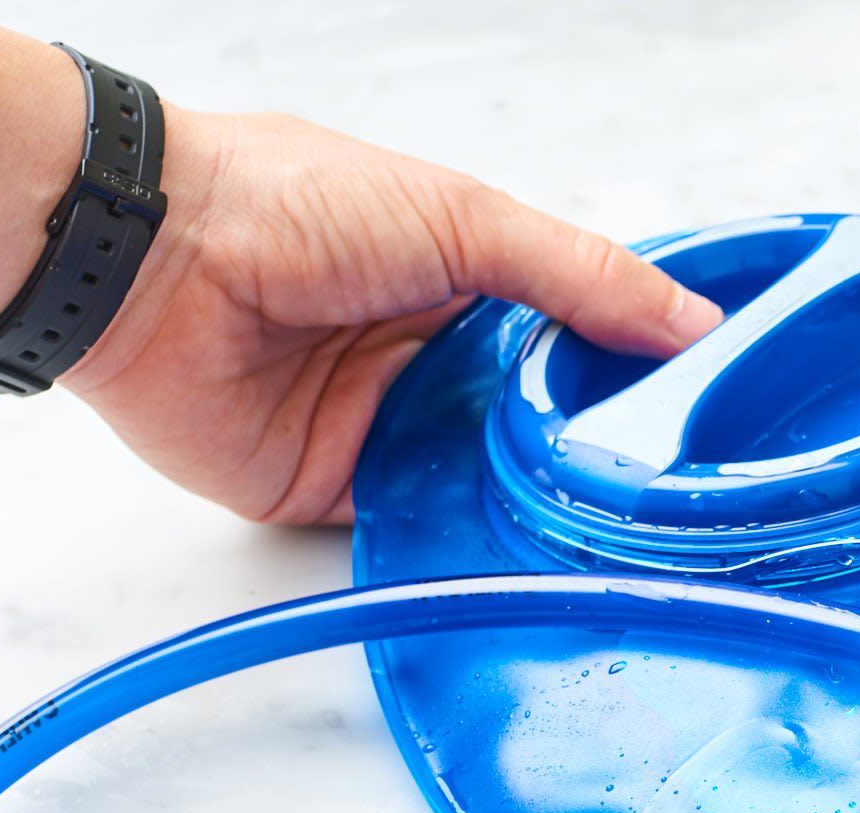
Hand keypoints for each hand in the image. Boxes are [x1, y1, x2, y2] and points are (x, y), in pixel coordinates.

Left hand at [65, 107, 722, 526]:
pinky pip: (425, 528)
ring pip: (496, 484)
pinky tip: (528, 559)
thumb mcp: (462, 218)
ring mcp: (392, 428)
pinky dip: (466, 542)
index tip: (713, 409)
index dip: (641, 372)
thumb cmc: (284, 206)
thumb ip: (580, 274)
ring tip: (624, 536)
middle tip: (682, 490)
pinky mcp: (344, 491)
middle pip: (547, 423)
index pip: (581, 338)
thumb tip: (691, 322)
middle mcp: (435, 359)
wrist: (146, 266)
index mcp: (470, 283)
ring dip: (543, 505)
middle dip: (601, 454)